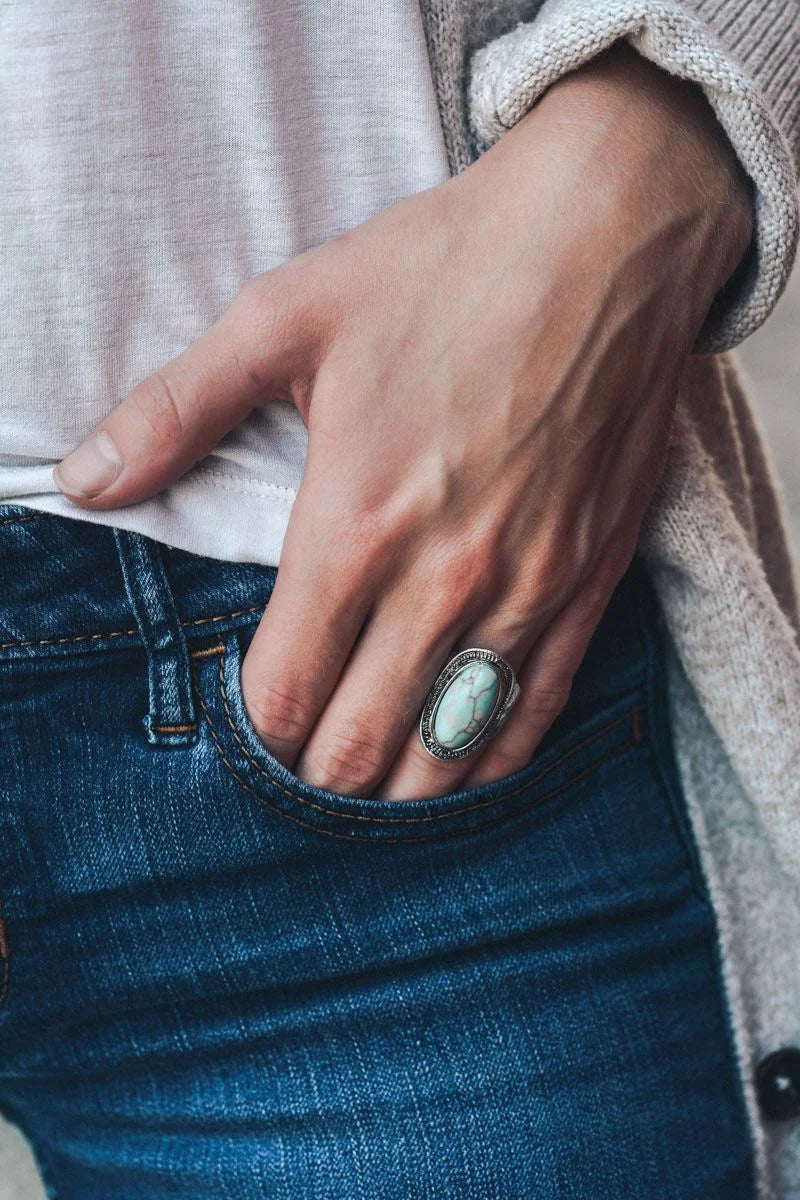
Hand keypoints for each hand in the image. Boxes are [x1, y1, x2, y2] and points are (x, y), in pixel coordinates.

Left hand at [53, 43, 751, 799]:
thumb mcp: (286, 317)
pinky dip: (490, 760)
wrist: (608, 236)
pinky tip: (461, 767)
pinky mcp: (590, 582)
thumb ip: (176, 409)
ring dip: (400, 792)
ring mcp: (526, 589)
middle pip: (361, 745)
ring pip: (450, 752)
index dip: (253, 738)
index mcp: (354, 523)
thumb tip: (82, 478)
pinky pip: (538, 713)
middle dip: (318, 781)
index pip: (284, 692)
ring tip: (371, 790)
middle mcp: (442, 578)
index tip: (246, 738)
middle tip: (301, 772)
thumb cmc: (443, 269)